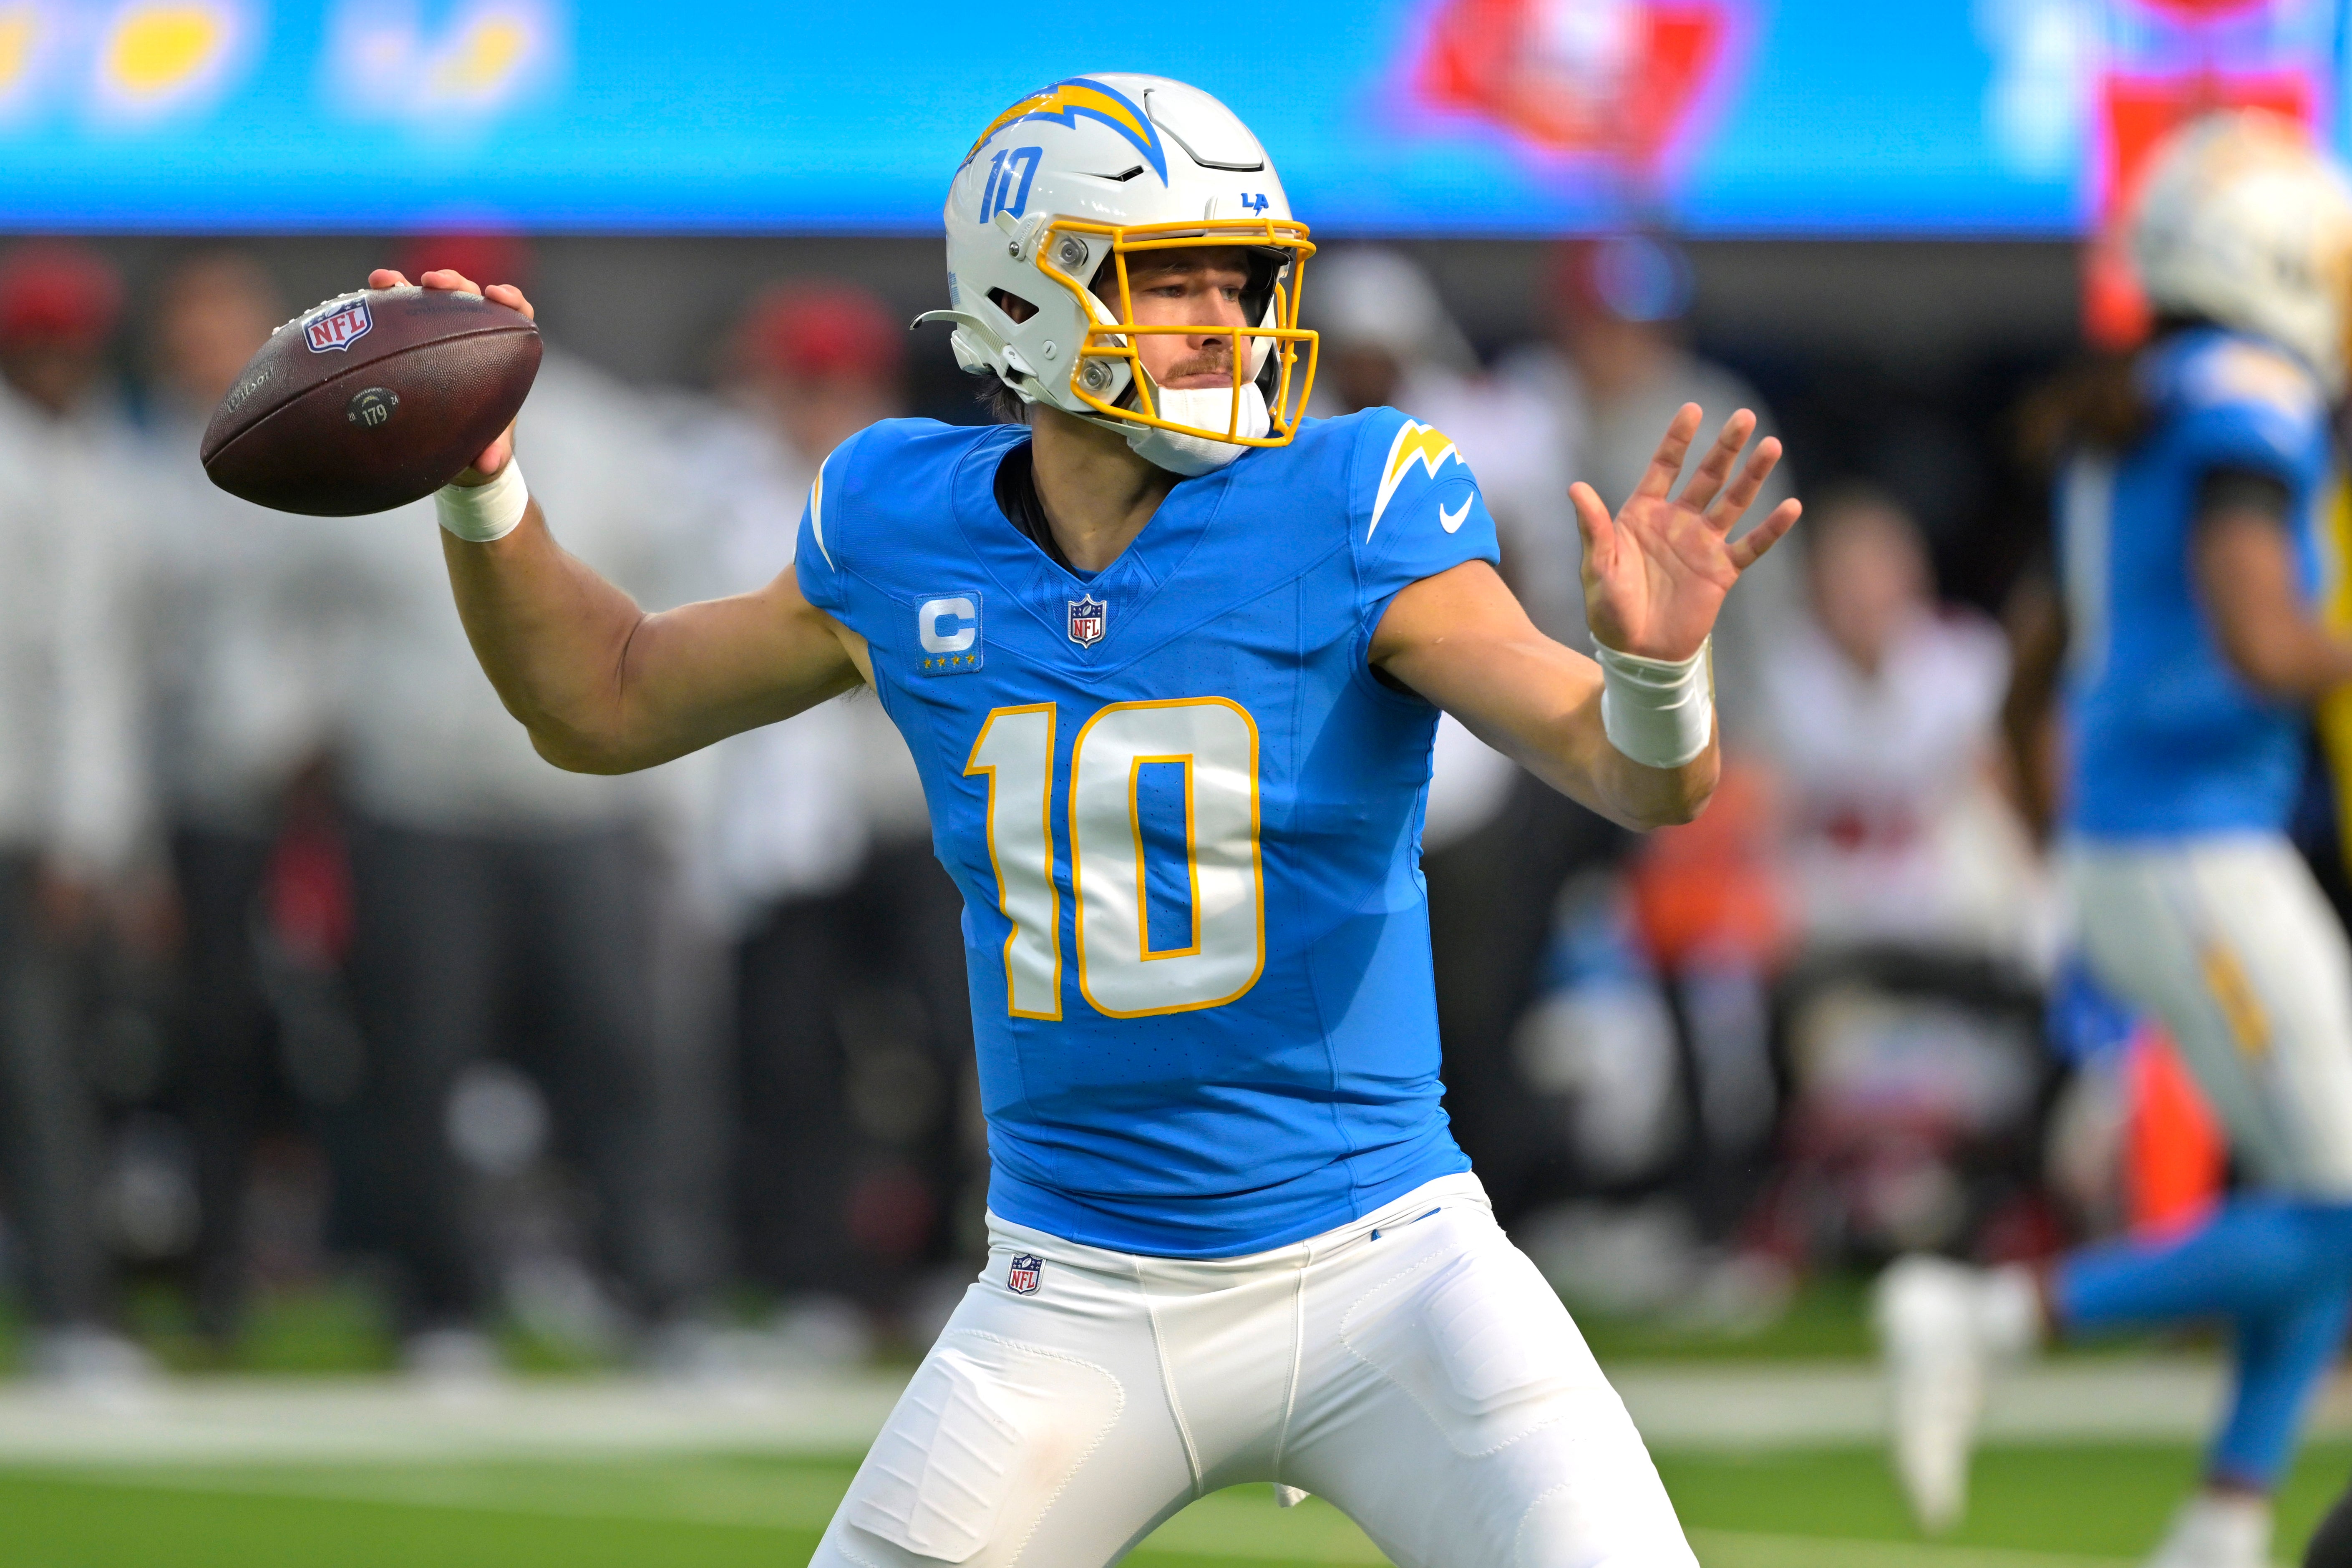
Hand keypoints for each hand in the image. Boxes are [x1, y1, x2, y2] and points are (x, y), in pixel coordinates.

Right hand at [367, 267, 536, 484]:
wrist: (448, 456)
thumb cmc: (477, 447)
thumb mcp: (487, 454)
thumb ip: (492, 455)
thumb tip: (486, 464)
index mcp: (501, 355)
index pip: (515, 315)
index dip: (510, 300)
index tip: (497, 296)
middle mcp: (469, 335)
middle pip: (468, 297)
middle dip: (452, 283)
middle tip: (433, 283)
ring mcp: (436, 333)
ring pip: (427, 299)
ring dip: (408, 285)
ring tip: (387, 283)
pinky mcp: (405, 339)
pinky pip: (393, 314)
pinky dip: (382, 299)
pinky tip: (367, 292)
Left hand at [1574, 404, 1800, 660]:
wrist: (1636, 653)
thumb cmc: (1609, 611)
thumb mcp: (1597, 568)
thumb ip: (1592, 528)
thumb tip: (1575, 488)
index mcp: (1643, 515)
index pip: (1664, 467)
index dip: (1677, 439)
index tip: (1692, 409)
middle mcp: (1677, 522)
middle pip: (1706, 476)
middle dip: (1725, 446)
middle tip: (1744, 416)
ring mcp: (1703, 545)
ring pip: (1733, 502)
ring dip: (1753, 475)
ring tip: (1772, 445)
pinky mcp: (1722, 572)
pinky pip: (1752, 545)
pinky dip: (1772, 528)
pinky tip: (1791, 506)